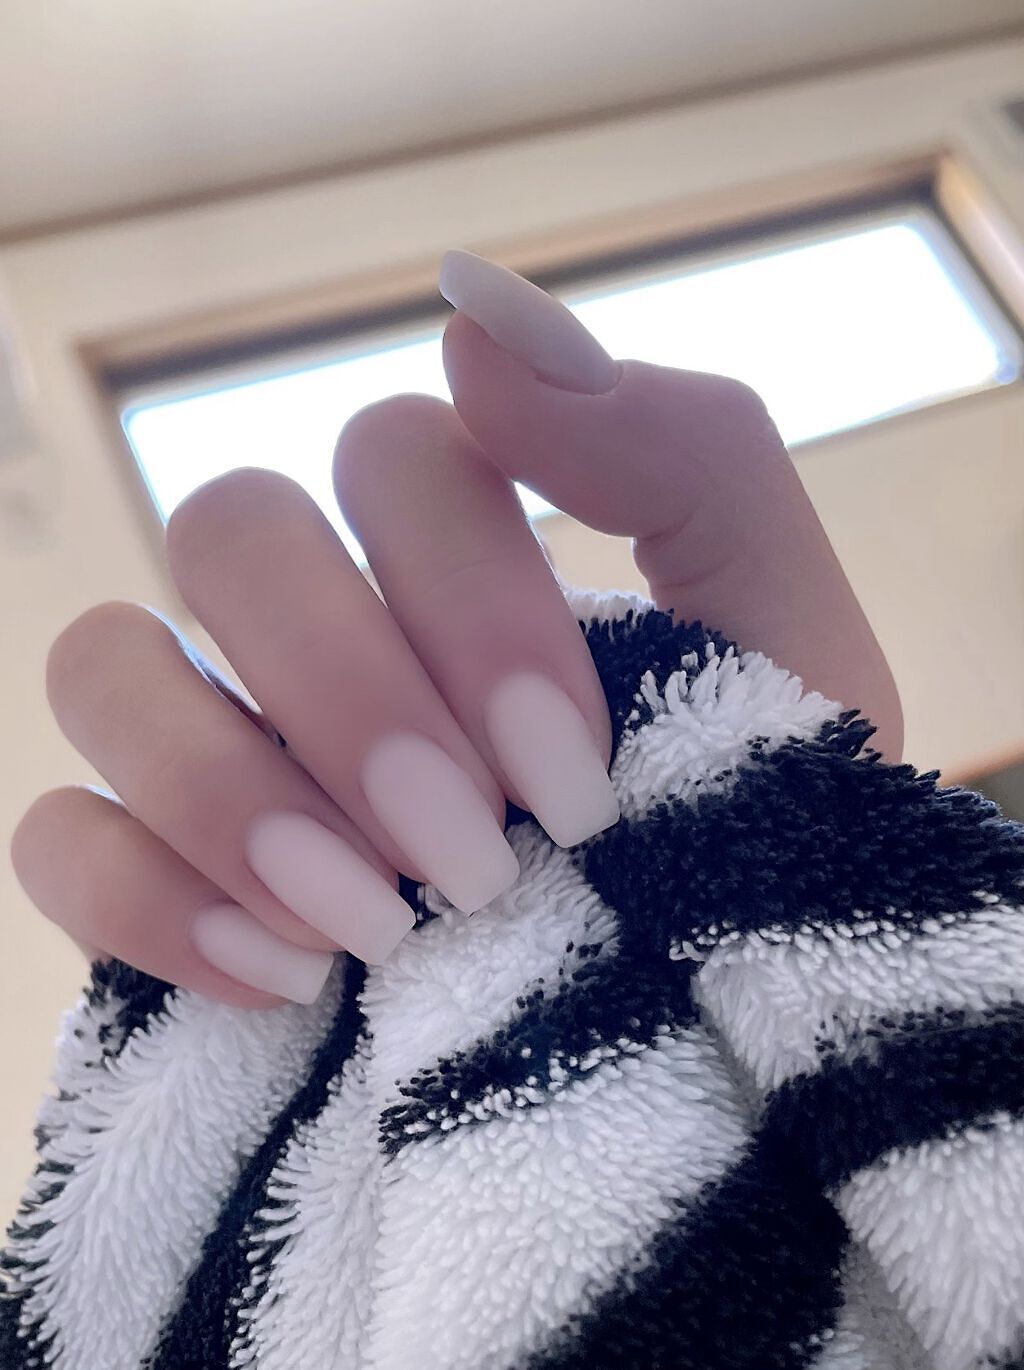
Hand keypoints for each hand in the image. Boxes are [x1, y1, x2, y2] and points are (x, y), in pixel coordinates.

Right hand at [11, 252, 902, 1007]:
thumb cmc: (754, 834)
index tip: (575, 776)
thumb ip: (686, 454)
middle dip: (350, 693)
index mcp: (456, 557)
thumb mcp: (785, 640)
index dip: (470, 602)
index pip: (393, 455)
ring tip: (381, 928)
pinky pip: (55, 837)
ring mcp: (229, 748)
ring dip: (233, 789)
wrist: (716, 1038)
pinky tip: (295, 980)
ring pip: (103, 662)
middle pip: (228, 530)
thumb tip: (471, 311)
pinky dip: (153, 900)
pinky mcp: (158, 887)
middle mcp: (323, 628)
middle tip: (477, 850)